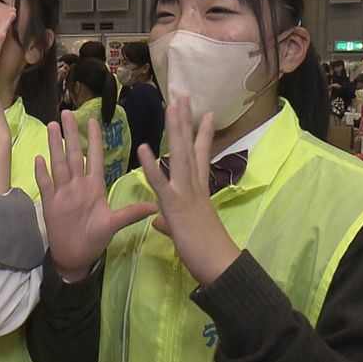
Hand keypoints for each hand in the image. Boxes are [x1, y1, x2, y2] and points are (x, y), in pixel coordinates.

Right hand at [35, 111, 157, 281]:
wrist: (76, 257)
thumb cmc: (95, 239)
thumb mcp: (114, 224)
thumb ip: (131, 213)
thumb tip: (155, 206)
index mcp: (94, 186)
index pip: (95, 157)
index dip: (93, 139)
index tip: (93, 119)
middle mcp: (77, 185)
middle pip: (73, 154)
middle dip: (71, 134)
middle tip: (67, 112)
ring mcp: (62, 193)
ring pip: (58, 164)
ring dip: (55, 146)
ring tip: (52, 126)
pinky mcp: (51, 204)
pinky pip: (46, 185)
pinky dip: (43, 173)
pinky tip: (40, 158)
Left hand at [137, 96, 240, 285]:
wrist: (219, 266)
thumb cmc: (205, 251)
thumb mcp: (183, 232)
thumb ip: (169, 222)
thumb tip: (159, 222)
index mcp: (198, 191)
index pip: (200, 156)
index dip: (202, 135)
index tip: (207, 115)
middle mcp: (194, 186)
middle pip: (188, 147)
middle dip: (185, 121)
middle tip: (183, 96)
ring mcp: (186, 193)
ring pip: (179, 156)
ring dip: (174, 130)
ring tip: (171, 106)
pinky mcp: (175, 205)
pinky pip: (160, 182)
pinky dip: (151, 165)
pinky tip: (143, 148)